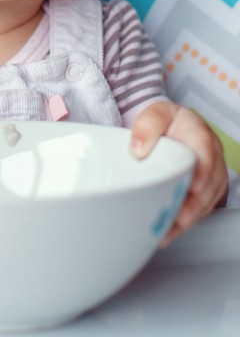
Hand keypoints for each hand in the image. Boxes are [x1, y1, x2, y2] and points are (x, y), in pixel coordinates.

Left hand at [131, 101, 227, 245]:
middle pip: (208, 185)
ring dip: (187, 219)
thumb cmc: (165, 121)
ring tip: (166, 232)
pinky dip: (183, 222)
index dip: (201, 173)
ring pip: (205, 202)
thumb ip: (147, 127)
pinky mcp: (203, 191)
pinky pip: (198, 210)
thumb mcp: (154, 114)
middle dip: (193, 204)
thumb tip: (138, 149)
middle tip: (176, 218)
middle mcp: (210, 158)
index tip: (192, 188)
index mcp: (200, 136)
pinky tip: (167, 232)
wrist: (168, 127)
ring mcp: (209, 176)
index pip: (205, 155)